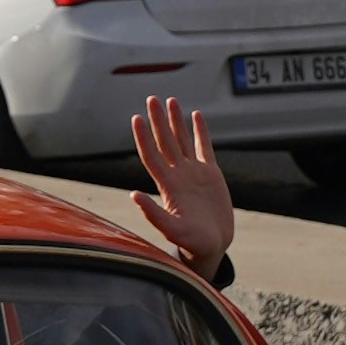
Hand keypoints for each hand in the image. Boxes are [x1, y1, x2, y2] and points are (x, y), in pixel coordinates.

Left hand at [129, 95, 235, 276]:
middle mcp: (178, 175)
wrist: (212, 246)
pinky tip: (196, 115)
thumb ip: (154, 214)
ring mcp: (193, 173)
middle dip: (158, 120)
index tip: (136, 118)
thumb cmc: (192, 243)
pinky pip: (204, 147)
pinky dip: (200, 131)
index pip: (152, 155)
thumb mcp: (172, 230)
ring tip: (171, 100)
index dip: (144, 137)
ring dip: (176, 121)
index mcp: (167, 186)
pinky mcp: (211, 174)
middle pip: (165, 141)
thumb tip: (132, 195)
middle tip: (151, 99)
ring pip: (182, 140)